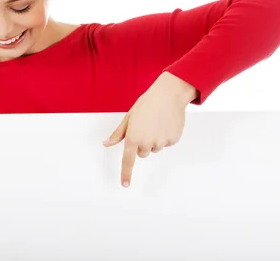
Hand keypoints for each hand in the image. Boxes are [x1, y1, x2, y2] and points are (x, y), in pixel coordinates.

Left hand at [103, 72, 197, 186]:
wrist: (168, 95)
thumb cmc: (146, 104)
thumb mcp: (129, 118)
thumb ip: (118, 134)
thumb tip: (106, 144)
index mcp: (133, 137)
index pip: (128, 160)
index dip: (126, 173)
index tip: (125, 185)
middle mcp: (147, 142)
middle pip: (143, 153)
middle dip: (143, 143)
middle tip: (146, 126)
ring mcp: (161, 142)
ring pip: (155, 148)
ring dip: (155, 139)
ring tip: (156, 122)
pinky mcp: (173, 140)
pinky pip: (167, 143)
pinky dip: (166, 135)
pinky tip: (165, 123)